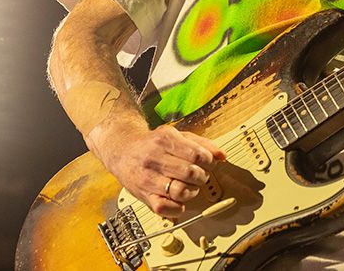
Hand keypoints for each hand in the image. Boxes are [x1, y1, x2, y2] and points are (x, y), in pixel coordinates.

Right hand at [91, 124, 225, 217]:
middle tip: (199, 175)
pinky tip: (178, 199)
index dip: (209, 162)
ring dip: (192, 191)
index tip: (208, 163)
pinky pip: (166, 208)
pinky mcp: (144, 196)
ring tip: (189, 186)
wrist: (122, 151)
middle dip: (201, 176)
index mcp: (165, 140)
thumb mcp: (175, 135)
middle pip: (191, 173)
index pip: (197, 155)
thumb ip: (201, 144)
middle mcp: (155, 158)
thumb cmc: (152, 144)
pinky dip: (178, 207)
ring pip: (181, 191)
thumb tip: (222, 156)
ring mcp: (148, 178)